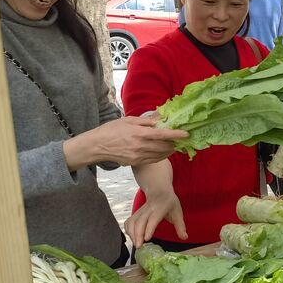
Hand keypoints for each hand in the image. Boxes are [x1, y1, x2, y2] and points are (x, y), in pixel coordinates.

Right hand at [66, 115, 186, 168]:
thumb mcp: (129, 120)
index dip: (176, 135)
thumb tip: (161, 120)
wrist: (96, 146)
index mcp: (139, 134)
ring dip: (169, 150)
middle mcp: (140, 146)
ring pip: (161, 155)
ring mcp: (138, 156)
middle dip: (175, 143)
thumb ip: (146, 121)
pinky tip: (163, 151)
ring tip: (174, 145)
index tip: (186, 133)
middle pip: (164, 146)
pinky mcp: (136, 163)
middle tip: (180, 139)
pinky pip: (153, 160)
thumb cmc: (112, 129)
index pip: (163, 135)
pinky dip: (161, 155)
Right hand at [124, 189, 186, 247]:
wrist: (159, 191)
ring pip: (132, 221)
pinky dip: (128, 230)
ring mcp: (140, 210)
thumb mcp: (178, 212)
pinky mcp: (135, 213)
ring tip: (136, 244)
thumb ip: (180, 226)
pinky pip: (129, 221)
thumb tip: (185, 238)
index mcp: (160, 208)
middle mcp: (148, 209)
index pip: (153, 218)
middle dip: (137, 234)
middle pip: (140, 221)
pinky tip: (133, 238)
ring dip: (132, 234)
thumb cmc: (170, 203)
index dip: (149, 228)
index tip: (146, 239)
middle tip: (139, 246)